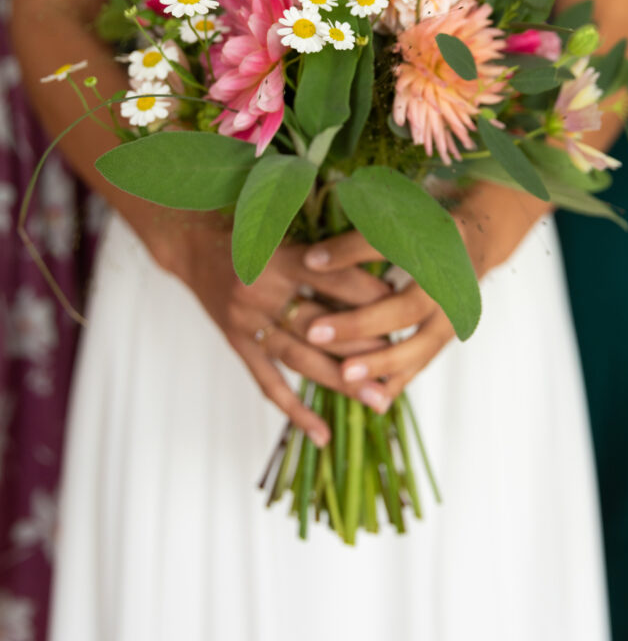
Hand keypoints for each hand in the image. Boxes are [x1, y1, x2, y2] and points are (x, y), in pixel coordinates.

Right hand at [144, 211, 393, 445]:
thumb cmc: (247, 229)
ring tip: (378, 400)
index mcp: (281, 257)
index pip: (336, 281)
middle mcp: (263, 291)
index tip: (405, 310)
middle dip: (364, 346)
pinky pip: (268, 382)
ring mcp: (247, 322)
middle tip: (402, 365)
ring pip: (300, 359)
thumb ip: (323, 245)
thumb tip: (380, 257)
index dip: (372, 296)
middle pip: (322, 326)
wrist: (189, 242)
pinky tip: (322, 434)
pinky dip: (295, 410)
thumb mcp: (283, 224)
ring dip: (341, 382)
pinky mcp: (236, 343)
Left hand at [301, 183, 551, 405]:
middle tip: (316, 333)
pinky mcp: (452, 332)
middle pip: (405, 307)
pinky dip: (400, 380)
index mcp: (434, 239)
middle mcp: (450, 276)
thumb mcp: (397, 214)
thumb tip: (310, 260)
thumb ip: (357, 235)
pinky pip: (426, 361)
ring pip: (421, 343)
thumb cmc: (424, 225)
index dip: (347, 253)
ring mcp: (455, 310)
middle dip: (360, 323)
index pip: (385, 245)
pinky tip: (373, 399)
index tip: (309, 262)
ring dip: (382, 362)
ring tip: (344, 376)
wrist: (478, 239)